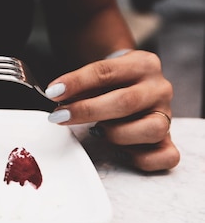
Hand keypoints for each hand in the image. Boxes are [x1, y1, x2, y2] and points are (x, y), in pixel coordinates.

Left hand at [44, 50, 179, 171]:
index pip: (107, 72)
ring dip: (116, 134)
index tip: (53, 92)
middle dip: (87, 111)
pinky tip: (119, 152)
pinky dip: (140, 159)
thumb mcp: (97, 76)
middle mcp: (160, 88)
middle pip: (126, 102)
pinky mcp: (169, 141)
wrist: (133, 88)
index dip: (77, 83)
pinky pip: (165, 157)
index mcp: (143, 64)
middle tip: (60, 117)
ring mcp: (167, 116)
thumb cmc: (110, 85)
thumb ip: (80, 85)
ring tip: (98, 132)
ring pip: (151, 129)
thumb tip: (56, 96)